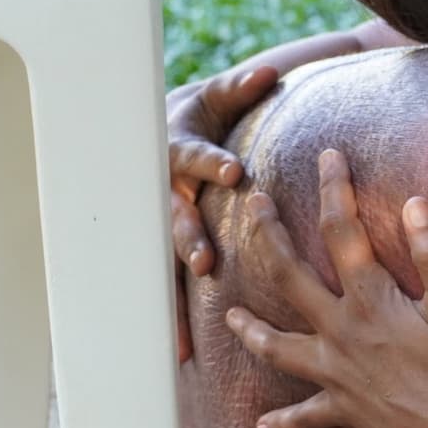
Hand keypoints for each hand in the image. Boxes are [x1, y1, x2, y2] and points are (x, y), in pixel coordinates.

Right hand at [168, 65, 279, 361]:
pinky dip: (174, 319)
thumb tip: (264, 73)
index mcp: (183, 151)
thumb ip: (241, 87)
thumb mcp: (220, 95)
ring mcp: (168, 222)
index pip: (197, 156)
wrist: (163, 129)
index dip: (213, 163)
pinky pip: (172, 286)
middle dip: (188, 237)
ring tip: (181, 325)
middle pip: (174, 217)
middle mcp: (169, 191)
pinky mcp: (176, 247)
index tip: (236, 172)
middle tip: (206, 258)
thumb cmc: (205, 112)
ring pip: (167, 262)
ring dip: (174, 292)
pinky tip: (180, 354)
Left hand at [223, 149, 427, 427]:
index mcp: (370, 301)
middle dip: (269, 237)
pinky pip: (307, 416)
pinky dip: (285, 421)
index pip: (344, 232)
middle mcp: (342, 333)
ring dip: (252, 330)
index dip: (335, 190)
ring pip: (279, 348)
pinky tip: (263, 425)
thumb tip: (415, 201)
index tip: (327, 155)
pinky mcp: (345, 410)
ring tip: (230, 317)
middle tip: (254, 206)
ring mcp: (338, 374)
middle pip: (290, 278)